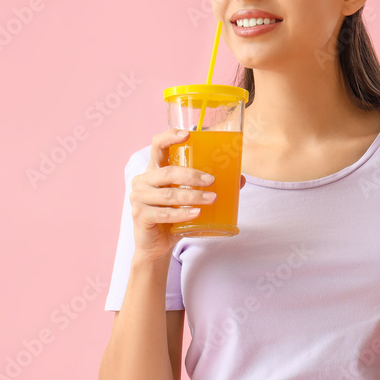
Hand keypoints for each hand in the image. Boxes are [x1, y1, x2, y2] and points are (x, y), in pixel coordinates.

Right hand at [129, 128, 245, 260]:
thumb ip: (208, 187)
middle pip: (167, 171)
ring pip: (169, 194)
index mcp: (154, 170)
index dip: (170, 136)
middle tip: (212, 181)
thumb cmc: (173, 217)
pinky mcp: (140, 216)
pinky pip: (164, 214)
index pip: (157, 145)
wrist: (156, 246)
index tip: (188, 134)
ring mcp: (138, 198)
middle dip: (192, 175)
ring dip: (192, 196)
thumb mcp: (189, 199)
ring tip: (211, 199)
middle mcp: (143, 181)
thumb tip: (240, 179)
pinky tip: (196, 213)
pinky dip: (182, 214)